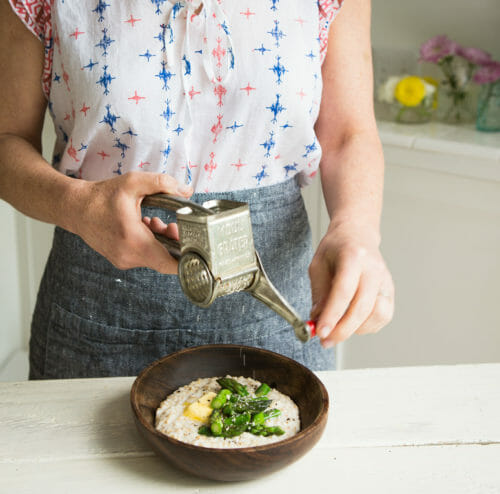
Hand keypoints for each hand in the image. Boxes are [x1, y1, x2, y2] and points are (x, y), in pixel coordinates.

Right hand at [71, 171, 192, 273]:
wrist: (74, 208)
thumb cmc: (101, 196)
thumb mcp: (133, 182)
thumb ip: (162, 183)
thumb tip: (187, 190)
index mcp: (134, 240)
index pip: (170, 264)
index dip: (187, 256)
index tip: (191, 240)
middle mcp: (129, 256)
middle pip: (165, 260)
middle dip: (174, 243)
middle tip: (172, 226)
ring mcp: (124, 261)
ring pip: (155, 258)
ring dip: (161, 241)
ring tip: (155, 222)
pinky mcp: (121, 260)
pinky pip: (144, 256)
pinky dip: (150, 243)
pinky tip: (145, 226)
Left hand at [309, 224, 393, 347]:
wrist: (357, 234)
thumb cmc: (336, 248)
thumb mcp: (318, 264)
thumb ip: (319, 293)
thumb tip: (317, 320)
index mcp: (354, 257)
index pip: (344, 291)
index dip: (332, 314)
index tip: (320, 331)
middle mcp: (374, 269)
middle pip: (362, 307)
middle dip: (342, 329)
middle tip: (326, 340)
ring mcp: (385, 281)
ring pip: (376, 315)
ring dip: (355, 329)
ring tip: (338, 329)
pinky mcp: (391, 291)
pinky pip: (383, 317)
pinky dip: (367, 326)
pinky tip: (352, 324)